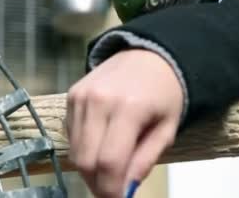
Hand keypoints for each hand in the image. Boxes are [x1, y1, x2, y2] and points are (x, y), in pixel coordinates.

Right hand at [66, 49, 183, 197]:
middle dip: (98, 184)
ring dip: (90, 169)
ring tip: (111, 169)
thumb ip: (145, 160)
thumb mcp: (167, 128)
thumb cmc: (165, 93)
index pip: (109, 162)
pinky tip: (102, 144)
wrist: (150, 54)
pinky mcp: (72, 95)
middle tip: (114, 189)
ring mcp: (81, 96)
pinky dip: (83, 149)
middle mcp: (99, 101)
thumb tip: (126, 191)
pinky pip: (71, 135)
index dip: (111, 190)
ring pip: (75, 151)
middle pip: (86, 160)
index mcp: (129, 108)